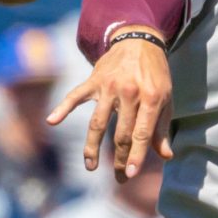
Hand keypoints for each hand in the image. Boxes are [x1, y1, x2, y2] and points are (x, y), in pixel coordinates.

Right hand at [49, 33, 174, 180]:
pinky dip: (62, 107)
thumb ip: (162, 127)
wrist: (139, 40)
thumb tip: (166, 156)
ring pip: (97, 123)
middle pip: (120, 134)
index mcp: (151, 98)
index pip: (141, 133)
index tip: (130, 174)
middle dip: (118, 159)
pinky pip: (76, 96)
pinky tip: (51, 121)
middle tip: (119, 177)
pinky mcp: (94, 80)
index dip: (136, 155)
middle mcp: (129, 93)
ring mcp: (109, 87)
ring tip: (90, 167)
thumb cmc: (155, 74)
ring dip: (92, 148)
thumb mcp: (166, 97)